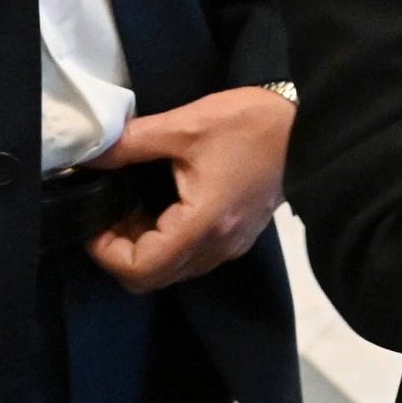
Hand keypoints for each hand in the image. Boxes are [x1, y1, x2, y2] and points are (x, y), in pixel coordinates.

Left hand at [83, 84, 291, 291]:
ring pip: (172, 272)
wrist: (312, 125)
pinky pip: (192, 258)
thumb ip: (131, 142)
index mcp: (204, 223)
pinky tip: (164, 207)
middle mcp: (218, 246)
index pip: (140, 269)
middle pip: (152, 279)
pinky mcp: (239, 238)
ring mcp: (231, 246)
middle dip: (120, 253)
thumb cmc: (253, 123)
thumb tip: (89, 154)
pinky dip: (169, 244)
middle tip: (110, 214)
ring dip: (145, 250)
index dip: (105, 252)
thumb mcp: (186, 124)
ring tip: (135, 208)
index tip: (94, 220)